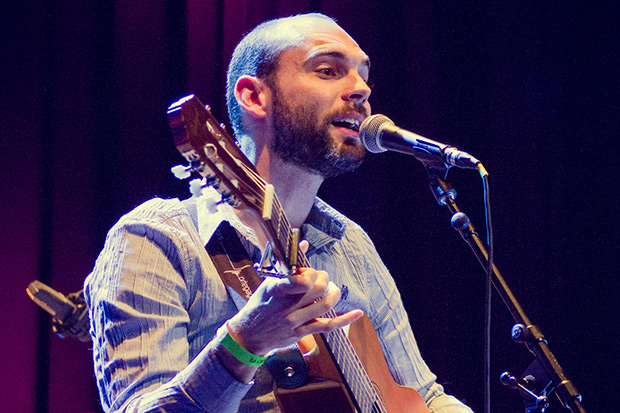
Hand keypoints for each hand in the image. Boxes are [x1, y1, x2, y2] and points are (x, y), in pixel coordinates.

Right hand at [227, 266, 362, 356]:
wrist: (248, 335)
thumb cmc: (260, 304)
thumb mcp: (268, 282)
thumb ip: (288, 264)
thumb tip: (304, 243)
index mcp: (276, 289)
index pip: (301, 279)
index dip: (311, 273)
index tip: (309, 272)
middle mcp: (285, 305)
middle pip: (318, 289)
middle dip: (325, 279)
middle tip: (322, 278)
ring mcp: (294, 321)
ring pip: (325, 305)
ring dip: (334, 294)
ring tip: (332, 290)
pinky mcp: (301, 334)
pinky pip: (328, 326)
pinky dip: (345, 319)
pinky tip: (357, 313)